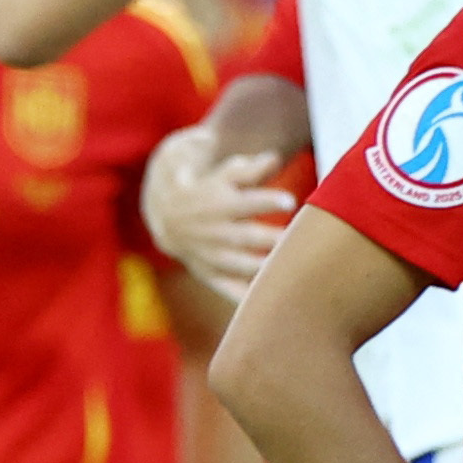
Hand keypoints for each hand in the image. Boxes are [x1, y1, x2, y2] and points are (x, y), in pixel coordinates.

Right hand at [143, 128, 293, 301]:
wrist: (165, 213)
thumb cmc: (207, 186)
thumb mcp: (222, 172)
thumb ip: (249, 168)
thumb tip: (274, 157)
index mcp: (215, 202)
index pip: (243, 201)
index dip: (265, 201)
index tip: (289, 201)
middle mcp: (211, 231)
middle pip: (243, 237)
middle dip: (270, 240)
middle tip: (298, 241)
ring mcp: (208, 254)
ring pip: (237, 265)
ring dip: (262, 269)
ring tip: (290, 272)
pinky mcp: (208, 272)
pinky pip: (227, 288)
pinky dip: (244, 297)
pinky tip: (269, 304)